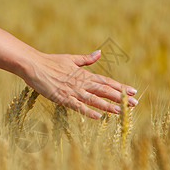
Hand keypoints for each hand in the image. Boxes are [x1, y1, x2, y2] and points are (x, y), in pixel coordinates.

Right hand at [22, 50, 137, 118]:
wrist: (34, 65)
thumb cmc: (51, 61)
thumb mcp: (71, 58)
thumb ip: (86, 59)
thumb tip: (99, 53)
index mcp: (84, 74)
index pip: (106, 81)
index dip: (120, 87)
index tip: (133, 91)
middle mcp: (81, 83)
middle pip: (104, 90)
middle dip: (120, 97)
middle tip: (135, 104)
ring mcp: (72, 91)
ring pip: (94, 99)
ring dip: (108, 105)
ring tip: (121, 111)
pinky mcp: (62, 98)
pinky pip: (77, 106)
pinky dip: (87, 110)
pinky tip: (97, 116)